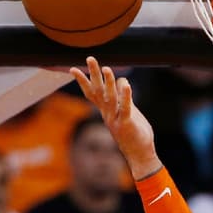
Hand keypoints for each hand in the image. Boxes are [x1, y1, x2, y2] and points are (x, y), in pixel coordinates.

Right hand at [70, 56, 158, 176]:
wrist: (139, 154)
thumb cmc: (134, 132)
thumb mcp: (128, 111)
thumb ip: (123, 97)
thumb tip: (121, 80)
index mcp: (106, 110)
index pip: (92, 93)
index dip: (83, 81)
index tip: (73, 68)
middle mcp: (108, 114)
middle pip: (98, 92)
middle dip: (94, 75)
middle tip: (90, 58)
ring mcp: (115, 119)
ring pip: (110, 98)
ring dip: (108, 83)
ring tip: (107, 68)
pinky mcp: (126, 124)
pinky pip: (125, 108)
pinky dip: (126, 96)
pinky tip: (126, 85)